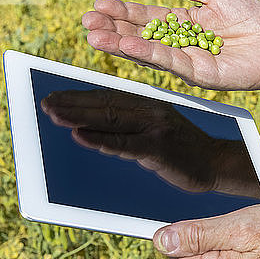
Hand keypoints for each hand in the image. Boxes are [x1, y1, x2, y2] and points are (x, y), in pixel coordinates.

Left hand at [41, 89, 259, 197]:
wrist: (214, 163)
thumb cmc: (180, 149)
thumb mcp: (153, 130)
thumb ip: (127, 125)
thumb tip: (89, 127)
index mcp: (147, 102)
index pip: (107, 96)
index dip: (79, 95)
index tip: (53, 95)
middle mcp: (150, 109)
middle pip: (104, 104)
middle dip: (72, 103)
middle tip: (45, 103)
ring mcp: (155, 127)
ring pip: (110, 119)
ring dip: (78, 116)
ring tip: (53, 113)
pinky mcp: (159, 148)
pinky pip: (124, 144)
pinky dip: (100, 140)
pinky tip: (79, 136)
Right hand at [82, 0, 259, 92]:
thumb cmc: (252, 19)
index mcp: (180, 24)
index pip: (144, 19)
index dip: (122, 13)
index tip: (98, 6)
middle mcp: (179, 45)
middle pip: (139, 38)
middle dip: (112, 31)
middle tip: (87, 24)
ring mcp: (187, 62)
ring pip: (148, 53)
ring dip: (120, 45)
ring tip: (95, 37)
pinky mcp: (199, 75)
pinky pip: (170, 63)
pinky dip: (149, 54)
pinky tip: (128, 47)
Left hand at [152, 204, 259, 258]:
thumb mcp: (242, 226)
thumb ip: (198, 235)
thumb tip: (161, 240)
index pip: (175, 255)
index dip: (180, 234)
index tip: (197, 222)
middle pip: (192, 258)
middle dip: (206, 237)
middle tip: (237, 225)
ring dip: (223, 242)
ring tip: (253, 235)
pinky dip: (236, 251)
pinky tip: (258, 245)